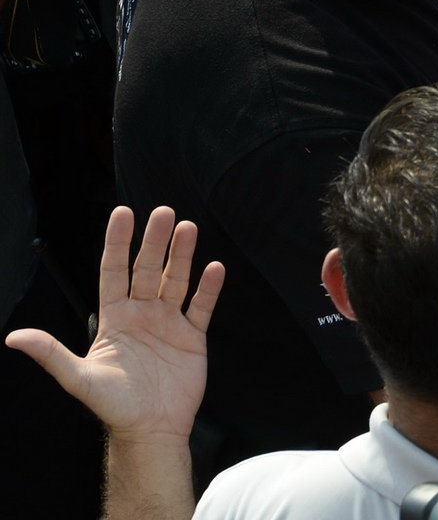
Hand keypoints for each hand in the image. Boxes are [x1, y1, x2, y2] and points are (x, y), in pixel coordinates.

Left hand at [6, 206, 222, 439]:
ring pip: (176, 281)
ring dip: (182, 256)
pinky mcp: (193, 337)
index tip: (123, 214)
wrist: (151, 428)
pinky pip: (201, 306)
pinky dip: (207, 288)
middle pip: (148, 270)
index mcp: (115, 319)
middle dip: (155, 241)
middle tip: (164, 213)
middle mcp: (142, 315)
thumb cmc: (114, 405)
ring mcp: (168, 323)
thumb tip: (14, 338)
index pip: (114, 272)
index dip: (118, 243)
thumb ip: (51, 353)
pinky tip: (213, 268)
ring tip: (189, 229)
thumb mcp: (78, 378)